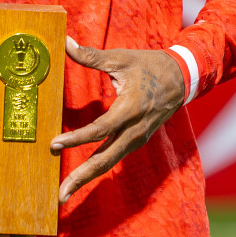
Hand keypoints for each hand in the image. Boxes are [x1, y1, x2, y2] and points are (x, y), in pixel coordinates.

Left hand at [50, 37, 186, 203]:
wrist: (182, 78)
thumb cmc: (148, 65)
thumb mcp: (121, 58)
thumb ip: (91, 55)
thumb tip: (65, 42)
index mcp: (130, 108)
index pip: (100, 129)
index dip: (76, 138)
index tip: (53, 145)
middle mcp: (135, 130)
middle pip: (105, 159)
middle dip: (81, 177)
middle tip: (60, 194)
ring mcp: (137, 138)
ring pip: (109, 162)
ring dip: (87, 177)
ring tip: (65, 193)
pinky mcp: (137, 140)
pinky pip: (114, 157)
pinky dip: (97, 168)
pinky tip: (82, 176)